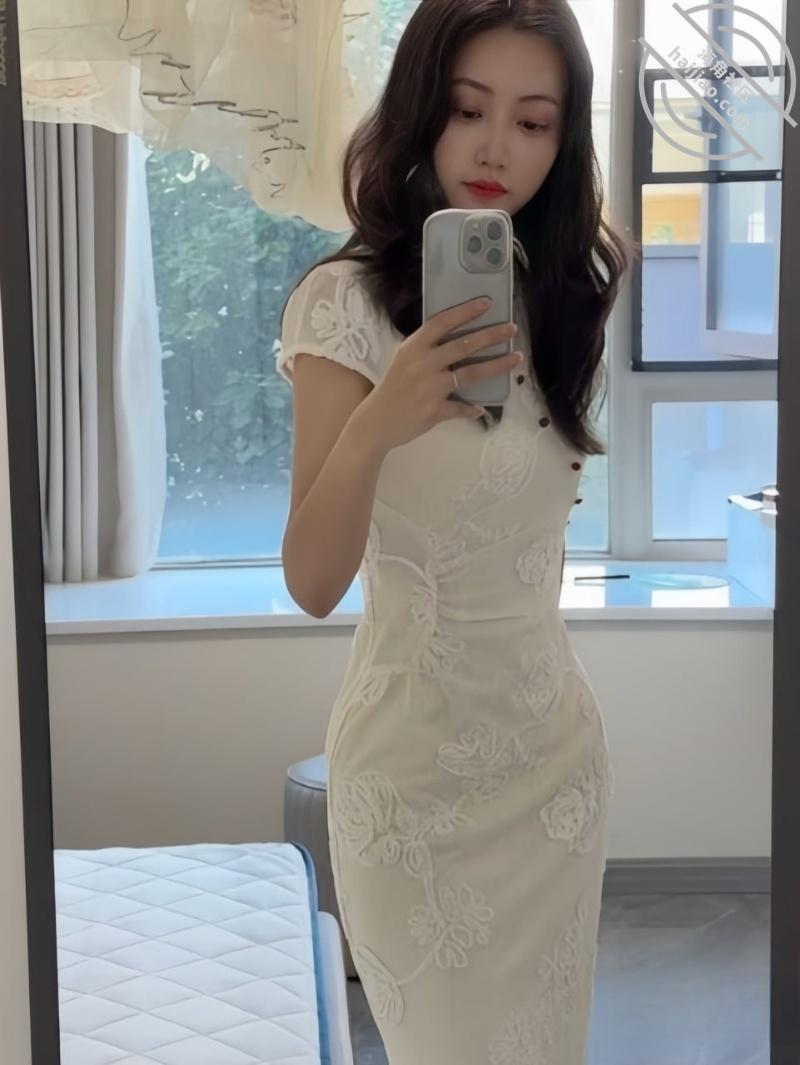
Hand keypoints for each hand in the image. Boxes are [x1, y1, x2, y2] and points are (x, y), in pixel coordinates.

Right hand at [356, 296, 521, 452]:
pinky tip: (483, 408)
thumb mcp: (403, 360)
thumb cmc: (391, 388)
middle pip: (463, 345)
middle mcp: (423, 364)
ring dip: (496, 366)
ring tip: (515, 358)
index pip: (442, 323)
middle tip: (511, 328)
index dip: (465, 312)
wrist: (375, 422)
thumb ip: (427, 350)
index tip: (486, 303)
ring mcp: (430, 388)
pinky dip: (473, 409)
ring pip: (470, 374)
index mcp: (413, 348)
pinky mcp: (435, 410)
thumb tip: (457, 343)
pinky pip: (461, 408)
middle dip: (491, 335)